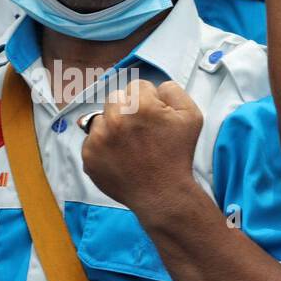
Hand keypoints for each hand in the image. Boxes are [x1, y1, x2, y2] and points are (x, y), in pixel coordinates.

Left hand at [80, 79, 202, 219]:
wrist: (162, 194)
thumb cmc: (177, 155)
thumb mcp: (191, 116)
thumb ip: (173, 90)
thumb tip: (155, 86)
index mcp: (140, 105)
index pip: (137, 86)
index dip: (148, 101)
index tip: (153, 118)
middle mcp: (116, 118)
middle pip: (116, 98)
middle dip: (127, 109)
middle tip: (140, 131)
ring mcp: (99, 138)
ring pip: (101, 117)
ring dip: (112, 126)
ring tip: (129, 145)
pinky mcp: (89, 155)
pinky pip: (92, 139)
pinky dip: (102, 146)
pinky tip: (119, 156)